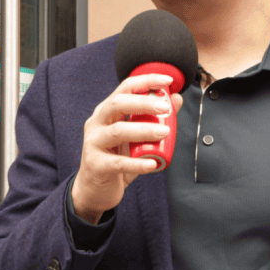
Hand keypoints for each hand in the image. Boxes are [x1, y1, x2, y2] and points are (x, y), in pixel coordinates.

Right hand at [72, 73, 183, 223]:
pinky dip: (137, 163)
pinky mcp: (95, 165)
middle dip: (143, 103)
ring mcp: (93, 143)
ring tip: (165, 133)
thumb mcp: (138, 137)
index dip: (146, 80)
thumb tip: (176, 98)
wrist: (95, 189)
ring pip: (118, 131)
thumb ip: (155, 118)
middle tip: (166, 108)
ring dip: (144, 130)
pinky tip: (153, 164)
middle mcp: (97, 123)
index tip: (167, 80)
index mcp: (108, 111)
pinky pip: (118, 163)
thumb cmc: (118, 158)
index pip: (125, 87)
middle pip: (118, 104)